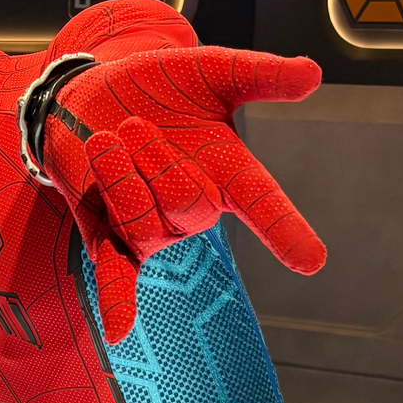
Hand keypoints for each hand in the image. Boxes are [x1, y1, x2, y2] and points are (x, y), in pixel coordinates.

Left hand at [41, 45, 325, 343]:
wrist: (91, 92)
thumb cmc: (158, 87)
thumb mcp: (211, 70)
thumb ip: (258, 74)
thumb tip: (312, 74)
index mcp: (228, 172)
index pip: (263, 205)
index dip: (285, 230)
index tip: (311, 259)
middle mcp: (192, 207)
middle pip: (189, 205)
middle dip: (158, 161)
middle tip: (135, 124)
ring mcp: (149, 225)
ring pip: (144, 224)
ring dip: (121, 178)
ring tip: (108, 139)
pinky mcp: (107, 233)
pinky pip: (117, 274)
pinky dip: (118, 301)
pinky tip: (119, 332)